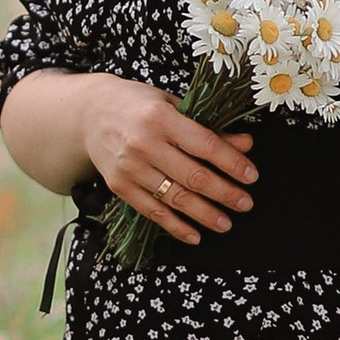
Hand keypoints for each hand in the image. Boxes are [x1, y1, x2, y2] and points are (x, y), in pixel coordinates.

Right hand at [77, 78, 256, 245]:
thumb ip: (209, 127)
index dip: (232, 163)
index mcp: (162, 118)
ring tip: (225, 223)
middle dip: (224, 193)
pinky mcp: (119, 186)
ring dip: (204, 215)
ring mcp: (130, 168)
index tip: (251, 176)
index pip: (205, 145)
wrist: (89, 113)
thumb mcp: (173, 105)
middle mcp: (144, 144)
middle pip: (193, 176)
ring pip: (175, 198)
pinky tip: (195, 235)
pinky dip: (175, 227)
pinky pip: (152, 212)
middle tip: (245, 204)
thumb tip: (245, 144)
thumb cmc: (138, 104)